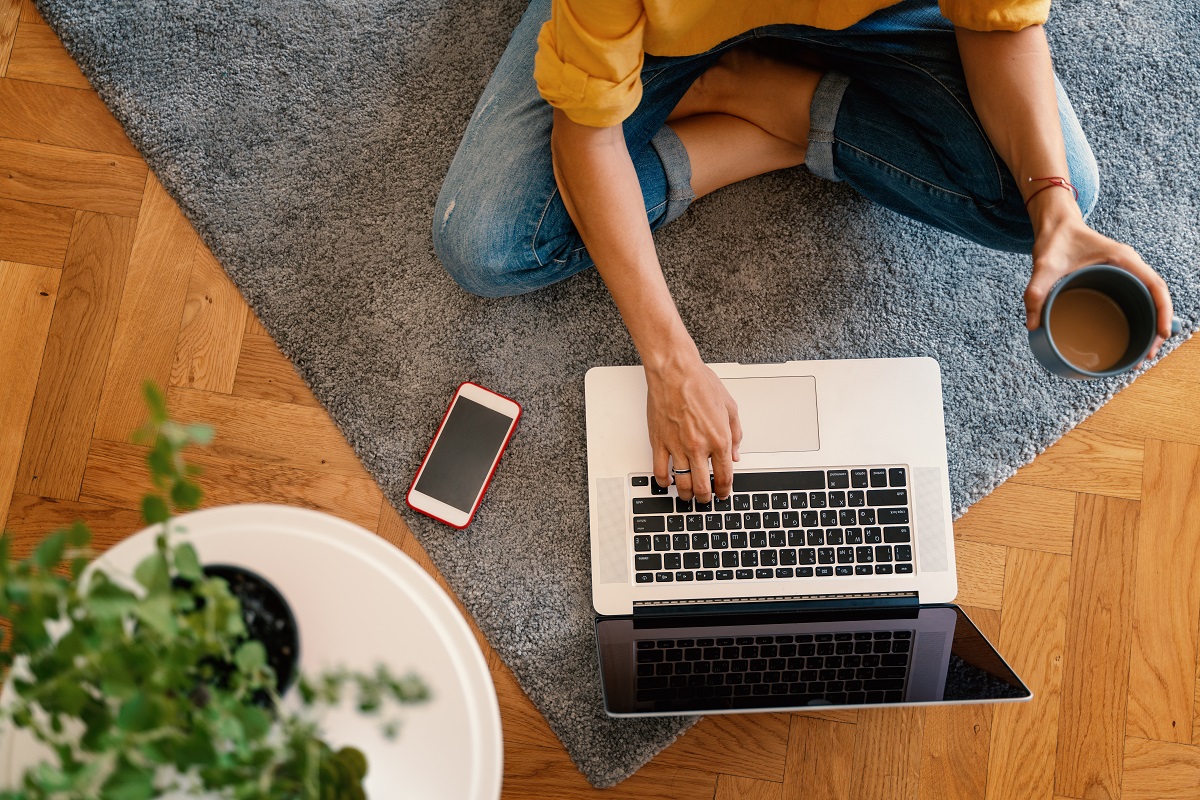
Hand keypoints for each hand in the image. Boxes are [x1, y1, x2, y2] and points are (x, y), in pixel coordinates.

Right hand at [646, 353, 742, 502]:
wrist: (674, 372)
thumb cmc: (700, 384)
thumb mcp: (730, 407)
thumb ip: (736, 434)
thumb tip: (736, 455)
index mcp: (719, 439)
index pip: (724, 476)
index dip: (724, 490)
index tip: (722, 493)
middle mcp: (698, 447)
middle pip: (702, 486)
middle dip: (705, 498)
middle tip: (705, 498)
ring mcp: (677, 447)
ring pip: (682, 484)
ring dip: (686, 494)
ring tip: (688, 494)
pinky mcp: (659, 443)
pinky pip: (660, 472)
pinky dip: (664, 482)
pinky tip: (668, 481)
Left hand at [1024, 214, 1172, 358]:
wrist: (1055, 227)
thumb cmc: (1055, 241)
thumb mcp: (1043, 266)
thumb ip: (1034, 292)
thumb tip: (1032, 325)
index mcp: (1122, 259)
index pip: (1154, 285)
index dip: (1163, 310)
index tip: (1162, 333)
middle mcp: (1129, 265)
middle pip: (1155, 298)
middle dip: (1157, 327)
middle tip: (1145, 356)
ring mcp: (1125, 272)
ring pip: (1148, 300)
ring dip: (1149, 326)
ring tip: (1140, 355)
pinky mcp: (1116, 278)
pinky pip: (1135, 298)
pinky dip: (1137, 318)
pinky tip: (1130, 337)